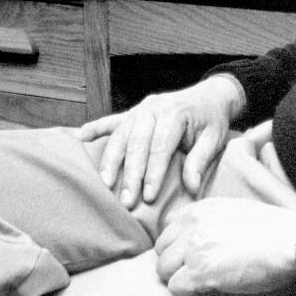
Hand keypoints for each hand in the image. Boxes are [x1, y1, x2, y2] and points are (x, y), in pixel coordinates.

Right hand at [72, 76, 242, 207]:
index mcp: (176, 114)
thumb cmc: (212, 120)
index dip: (154, 173)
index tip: (149, 196)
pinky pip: (113, 120)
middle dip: (131, 174)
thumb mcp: (214, 139)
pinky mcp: (134, 111)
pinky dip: (96, 127)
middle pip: (137, 143)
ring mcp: (142, 108)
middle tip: (126, 200)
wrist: (210, 95)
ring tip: (105, 183)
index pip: (161, 147)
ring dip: (111, 159)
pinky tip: (81, 136)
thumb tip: (191, 186)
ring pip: (122, 134)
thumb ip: (200, 160)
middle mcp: (155, 108)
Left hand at [154, 198, 295, 295]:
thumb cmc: (271, 230)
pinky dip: (188, 293)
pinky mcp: (200, 272)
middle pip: (161, 250)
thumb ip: (210, 219)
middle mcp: (193, 224)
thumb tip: (197, 237)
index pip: (168, 227)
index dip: (178, 244)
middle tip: (198, 271)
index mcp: (201, 208)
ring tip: (203, 281)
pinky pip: (175, 288)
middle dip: (176, 263)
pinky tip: (207, 289)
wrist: (291, 242)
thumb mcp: (234, 211)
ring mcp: (194, 248)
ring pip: (163, 270)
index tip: (192, 254)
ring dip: (179, 278)